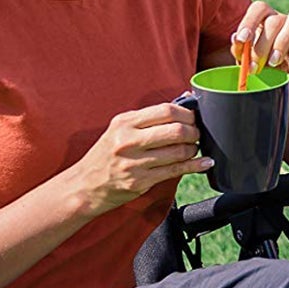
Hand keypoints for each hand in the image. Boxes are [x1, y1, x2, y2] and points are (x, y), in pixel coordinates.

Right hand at [74, 103, 210, 212]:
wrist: (84, 186)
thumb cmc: (106, 155)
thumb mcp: (120, 130)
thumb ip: (148, 118)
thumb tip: (185, 101)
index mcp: (124, 123)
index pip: (166, 111)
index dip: (187, 114)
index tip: (193, 118)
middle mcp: (128, 141)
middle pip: (176, 130)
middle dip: (194, 132)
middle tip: (196, 134)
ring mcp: (134, 163)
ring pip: (179, 152)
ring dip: (193, 149)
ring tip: (192, 149)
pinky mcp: (141, 181)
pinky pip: (176, 170)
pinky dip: (195, 166)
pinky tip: (204, 163)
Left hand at [234, 1, 288, 109]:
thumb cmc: (270, 76)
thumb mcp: (252, 65)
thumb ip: (243, 53)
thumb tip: (236, 38)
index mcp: (266, 22)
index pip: (259, 8)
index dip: (249, 21)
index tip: (242, 40)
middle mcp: (285, 21)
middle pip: (274, 19)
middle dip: (262, 44)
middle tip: (256, 68)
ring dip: (282, 41)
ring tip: (275, 63)